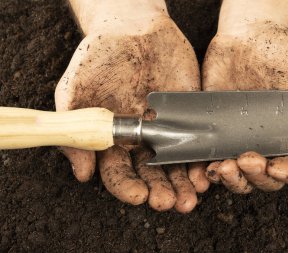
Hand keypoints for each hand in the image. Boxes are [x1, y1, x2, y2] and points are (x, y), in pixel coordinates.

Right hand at [55, 0, 208, 212]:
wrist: (133, 28)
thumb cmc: (98, 59)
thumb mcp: (75, 90)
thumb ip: (75, 130)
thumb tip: (82, 173)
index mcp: (114, 142)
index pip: (121, 174)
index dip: (128, 187)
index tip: (138, 195)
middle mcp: (142, 142)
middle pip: (152, 177)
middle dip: (160, 192)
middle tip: (168, 202)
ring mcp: (168, 130)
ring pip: (177, 166)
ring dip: (184, 185)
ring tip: (190, 198)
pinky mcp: (189, 117)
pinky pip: (198, 142)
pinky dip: (202, 159)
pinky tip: (206, 172)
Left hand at [202, 0, 287, 191]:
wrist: (251, 34)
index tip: (277, 169)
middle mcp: (267, 143)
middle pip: (265, 179)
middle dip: (256, 177)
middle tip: (247, 160)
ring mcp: (240, 139)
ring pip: (237, 175)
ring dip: (231, 180)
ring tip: (223, 167)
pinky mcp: (216, 130)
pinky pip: (210, 157)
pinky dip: (205, 170)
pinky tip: (205, 168)